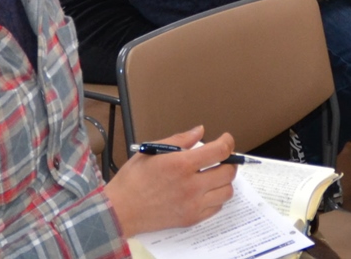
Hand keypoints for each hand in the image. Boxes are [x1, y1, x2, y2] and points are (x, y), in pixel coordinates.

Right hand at [104, 126, 236, 237]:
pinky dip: (215, 197)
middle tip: (222, 159)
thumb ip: (180, 140)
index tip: (226, 140)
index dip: (227, 142)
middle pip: (227, 173)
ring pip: (226, 192)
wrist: (121, 209)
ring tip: (214, 176)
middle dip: (229, 162)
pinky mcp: (191, 218)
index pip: (218, 151)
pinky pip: (216, 207)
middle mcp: (190, 185)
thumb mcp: (152, 151)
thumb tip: (199, 131)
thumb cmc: (133, 180)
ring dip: (224, 181)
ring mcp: (193, 204)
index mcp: (180, 164)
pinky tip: (205, 191)